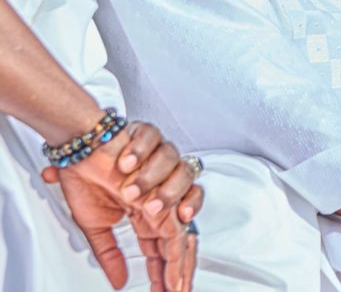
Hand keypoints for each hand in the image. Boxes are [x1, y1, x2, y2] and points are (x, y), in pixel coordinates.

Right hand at [42, 122, 202, 291]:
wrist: (76, 147)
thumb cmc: (87, 178)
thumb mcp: (96, 226)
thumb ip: (110, 253)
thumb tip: (119, 281)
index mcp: (150, 210)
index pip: (170, 243)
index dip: (174, 268)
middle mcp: (160, 189)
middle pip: (186, 220)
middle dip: (182, 255)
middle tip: (176, 282)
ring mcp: (160, 165)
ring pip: (184, 178)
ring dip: (163, 190)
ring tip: (136, 198)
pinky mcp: (152, 141)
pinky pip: (162, 147)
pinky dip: (147, 158)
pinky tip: (128, 165)